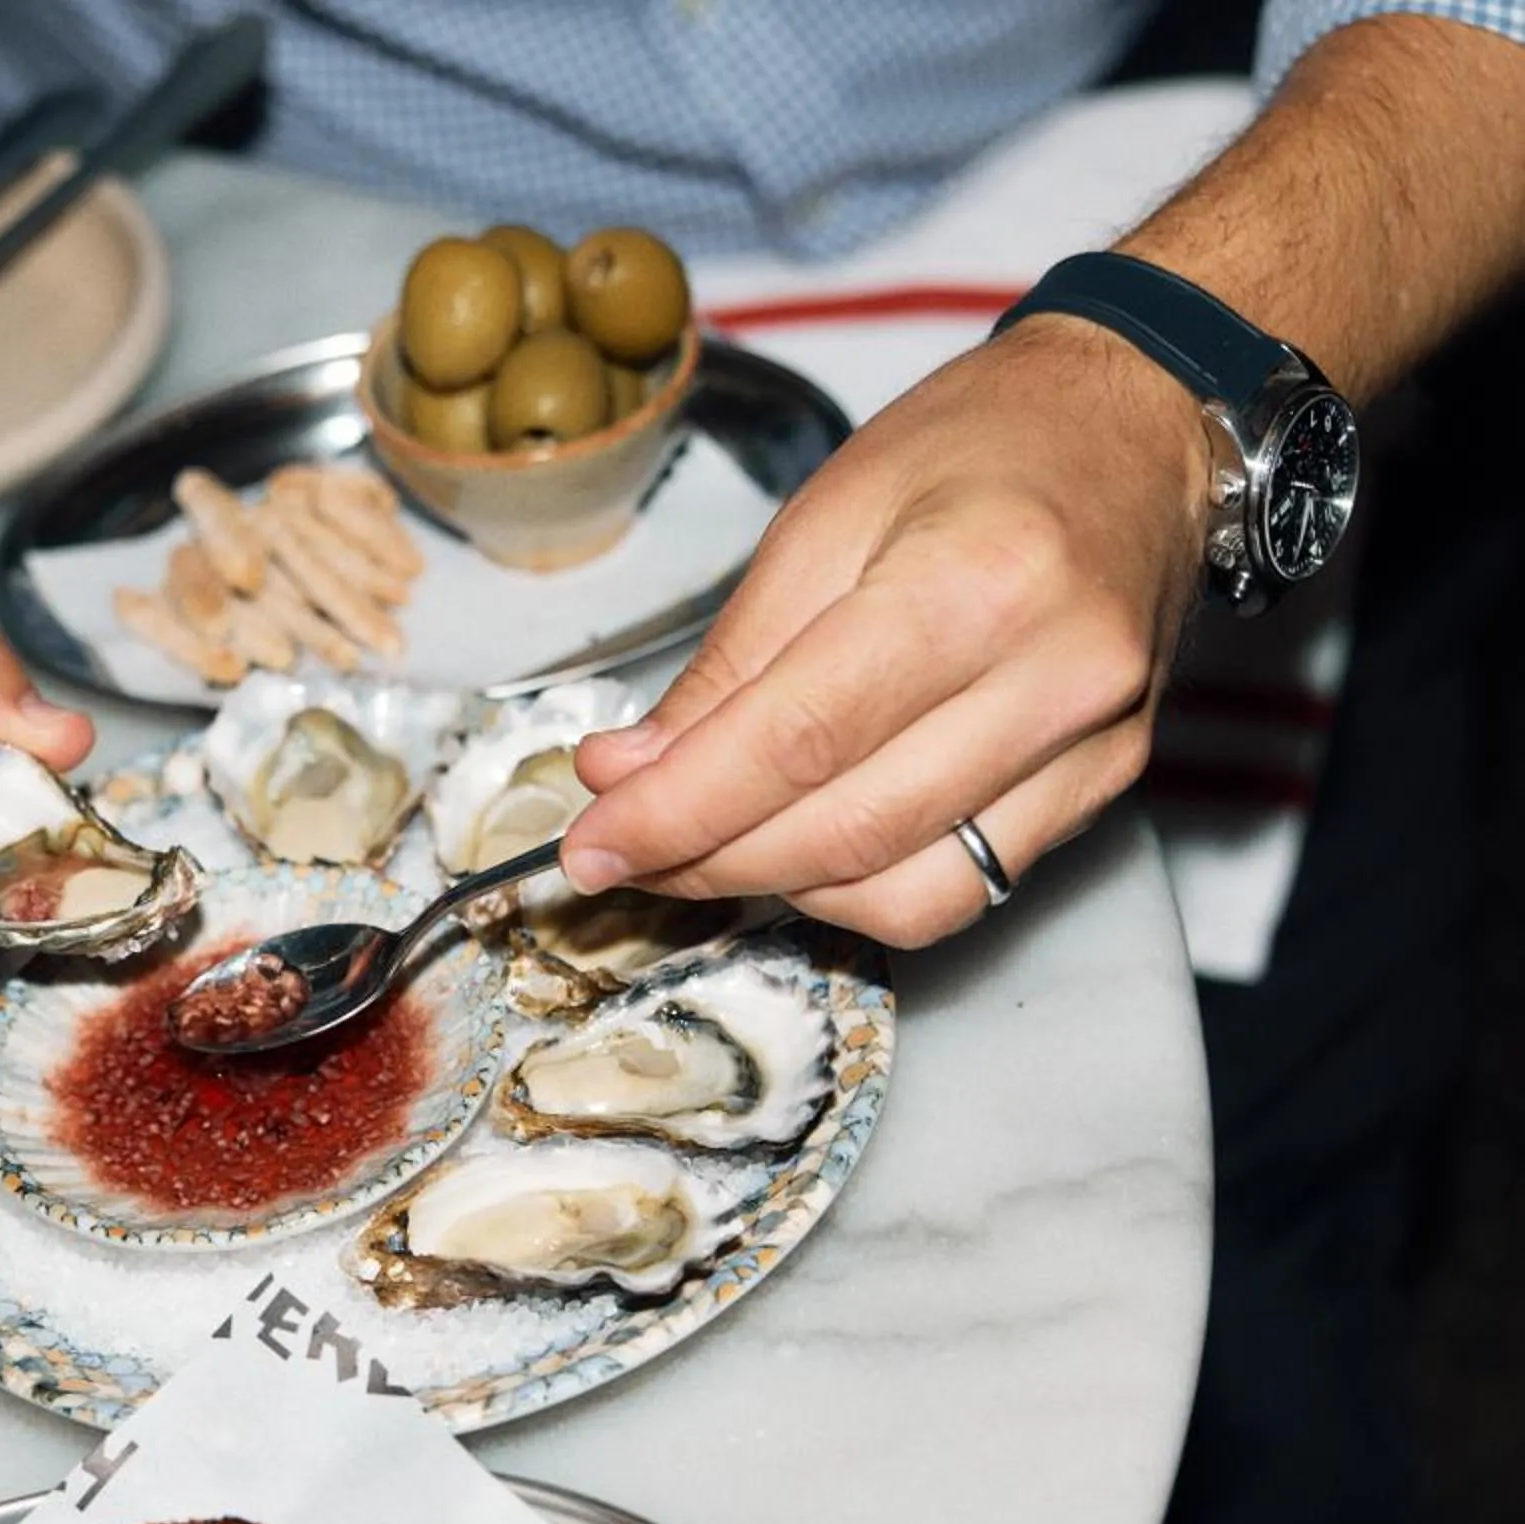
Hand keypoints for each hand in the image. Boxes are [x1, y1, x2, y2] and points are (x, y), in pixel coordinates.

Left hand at [563, 317, 1213, 946]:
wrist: (1141, 423)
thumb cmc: (981, 444)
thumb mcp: (825, 515)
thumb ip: (728, 661)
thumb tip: (628, 772)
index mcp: (976, 581)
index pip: (794, 744)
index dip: (676, 812)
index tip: (589, 843)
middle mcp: (1055, 677)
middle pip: (844, 833)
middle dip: (705, 860)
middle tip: (619, 849)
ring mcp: (1096, 746)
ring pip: (906, 893)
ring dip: (778, 888)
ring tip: (703, 841)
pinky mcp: (1108, 785)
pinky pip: (965, 888)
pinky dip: (860, 886)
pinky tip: (799, 842)